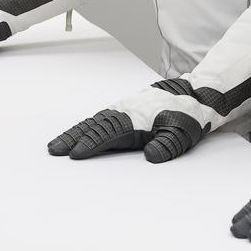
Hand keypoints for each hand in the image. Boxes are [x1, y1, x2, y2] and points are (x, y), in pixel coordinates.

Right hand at [47, 85, 209, 162]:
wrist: (195, 94)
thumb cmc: (189, 117)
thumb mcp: (184, 134)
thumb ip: (167, 145)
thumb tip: (150, 156)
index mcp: (138, 120)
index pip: (110, 134)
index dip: (93, 144)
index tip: (76, 154)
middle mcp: (127, 112)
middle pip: (95, 126)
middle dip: (74, 138)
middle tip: (55, 150)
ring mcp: (124, 108)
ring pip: (95, 121)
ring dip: (75, 132)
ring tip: (56, 144)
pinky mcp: (125, 109)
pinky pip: (101, 117)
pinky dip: (86, 126)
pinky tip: (77, 133)